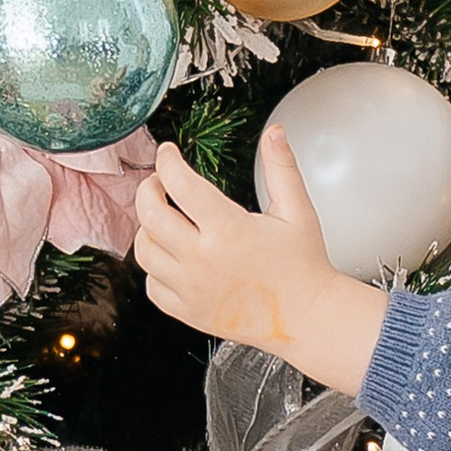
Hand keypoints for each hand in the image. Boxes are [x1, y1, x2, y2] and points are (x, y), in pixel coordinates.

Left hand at [133, 130, 387, 394]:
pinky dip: (155, 269)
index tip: (168, 153)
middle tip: (158, 182)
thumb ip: (281, 167)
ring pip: (143, 251)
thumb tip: (274, 132)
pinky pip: (152, 286)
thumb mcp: (297, 210)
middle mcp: (202, 260)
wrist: (306, 317)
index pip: (180, 184)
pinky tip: (171, 257)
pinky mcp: (188, 311)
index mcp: (228, 230)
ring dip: (147, 229)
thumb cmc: (304, 265)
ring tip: (163, 219)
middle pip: (149, 215)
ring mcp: (191, 288)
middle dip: (147, 189)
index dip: (168, 161)